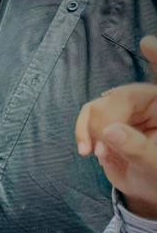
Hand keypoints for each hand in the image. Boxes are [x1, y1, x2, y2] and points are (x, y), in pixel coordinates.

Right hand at [77, 34, 156, 217]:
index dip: (156, 58)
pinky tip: (86, 151)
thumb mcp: (154, 165)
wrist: (148, 189)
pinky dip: (82, 132)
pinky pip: (88, 115)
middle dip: (106, 120)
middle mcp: (149, 103)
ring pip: (100, 104)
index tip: (147, 43)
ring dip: (90, 129)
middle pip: (121, 96)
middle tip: (100, 150)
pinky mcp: (108, 119)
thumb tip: (110, 131)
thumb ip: (136, 148)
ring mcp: (127, 110)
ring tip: (92, 153)